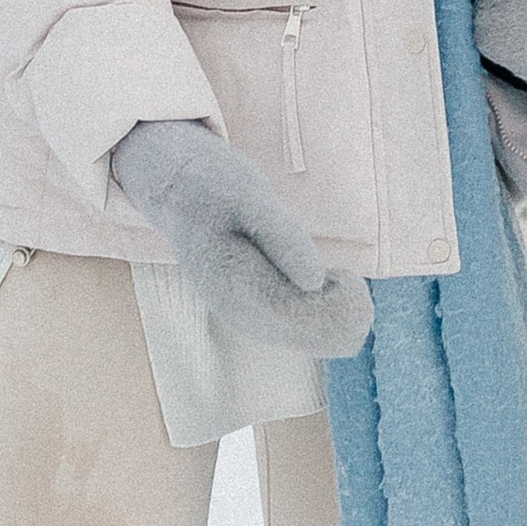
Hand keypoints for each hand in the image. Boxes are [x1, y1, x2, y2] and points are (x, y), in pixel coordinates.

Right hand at [110, 120, 372, 357]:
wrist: (181, 192)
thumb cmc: (217, 186)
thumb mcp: (251, 197)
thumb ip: (283, 238)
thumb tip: (317, 280)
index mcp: (240, 295)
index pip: (313, 325)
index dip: (340, 301)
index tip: (340, 271)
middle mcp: (246, 319)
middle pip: (327, 339)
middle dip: (345, 305)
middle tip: (341, 271)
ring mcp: (254, 321)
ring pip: (326, 338)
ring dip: (341, 306)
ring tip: (332, 273)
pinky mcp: (265, 315)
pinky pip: (314, 327)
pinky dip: (330, 305)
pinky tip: (323, 280)